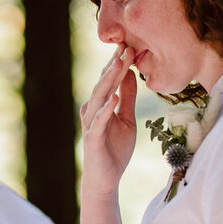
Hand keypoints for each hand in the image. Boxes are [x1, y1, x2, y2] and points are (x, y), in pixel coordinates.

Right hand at [79, 45, 138, 196]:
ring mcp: (91, 123)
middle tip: (126, 46)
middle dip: (115, 65)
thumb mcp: (127, 119)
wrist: (106, 179)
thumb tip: (131, 74)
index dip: (118, 63)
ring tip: (120, 64)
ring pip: (99, 97)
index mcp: (100, 104)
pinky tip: (115, 97)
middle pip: (104, 83)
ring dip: (110, 80)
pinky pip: (99, 121)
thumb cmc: (115, 149)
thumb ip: (128, 98)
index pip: (109, 80)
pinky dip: (107, 109)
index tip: (129, 44)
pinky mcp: (93, 138)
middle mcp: (92, 110)